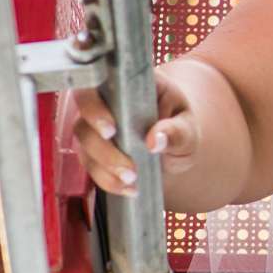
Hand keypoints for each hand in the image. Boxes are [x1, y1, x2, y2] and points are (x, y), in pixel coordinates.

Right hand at [70, 68, 197, 196]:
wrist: (177, 147)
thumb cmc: (182, 128)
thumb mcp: (188, 129)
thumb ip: (176, 131)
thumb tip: (154, 140)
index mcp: (130, 84)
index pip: (98, 83)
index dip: (95, 106)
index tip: (111, 129)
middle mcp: (106, 103)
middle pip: (84, 119)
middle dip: (101, 146)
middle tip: (127, 166)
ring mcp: (97, 127)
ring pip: (85, 145)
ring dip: (105, 167)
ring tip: (133, 180)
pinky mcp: (95, 150)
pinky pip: (91, 166)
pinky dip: (108, 180)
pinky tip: (128, 189)